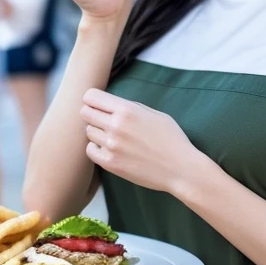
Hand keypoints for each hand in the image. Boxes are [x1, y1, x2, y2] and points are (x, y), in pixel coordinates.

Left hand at [81, 89, 203, 193]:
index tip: (99, 104)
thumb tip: (111, 104)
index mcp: (127, 109)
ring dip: (97, 132)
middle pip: (85, 113)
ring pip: (88, 132)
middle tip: (104, 121)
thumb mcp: (155, 113)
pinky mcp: (110, 163)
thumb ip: (131, 107)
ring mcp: (111, 145)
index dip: (93, 99)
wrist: (180, 168)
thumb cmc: (171, 139)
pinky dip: (97, 148)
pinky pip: (91, 150)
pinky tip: (110, 149)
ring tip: (113, 136)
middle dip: (93, 114)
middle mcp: (116, 125)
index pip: (91, 96)